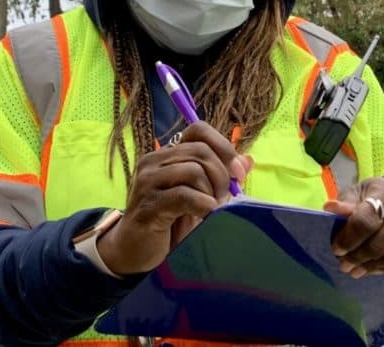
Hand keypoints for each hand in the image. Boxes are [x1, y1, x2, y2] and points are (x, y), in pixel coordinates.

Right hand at [97, 121, 250, 274]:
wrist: (136, 252)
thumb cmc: (169, 225)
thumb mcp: (199, 198)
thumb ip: (220, 178)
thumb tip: (247, 161)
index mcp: (166, 155)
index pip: (198, 130)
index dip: (223, 147)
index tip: (237, 173)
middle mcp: (153, 161)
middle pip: (201, 151)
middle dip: (221, 176)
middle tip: (221, 199)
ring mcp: (148, 181)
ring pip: (194, 171)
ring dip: (210, 193)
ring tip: (209, 211)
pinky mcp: (148, 204)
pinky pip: (184, 195)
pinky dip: (203, 206)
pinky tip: (206, 217)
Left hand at [323, 177, 383, 277]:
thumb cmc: (381, 198)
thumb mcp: (361, 193)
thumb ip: (347, 203)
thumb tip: (330, 208)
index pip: (366, 220)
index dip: (348, 238)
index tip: (336, 249)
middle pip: (380, 244)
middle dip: (357, 258)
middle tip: (345, 265)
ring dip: (372, 268)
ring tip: (357, 270)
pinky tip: (377, 269)